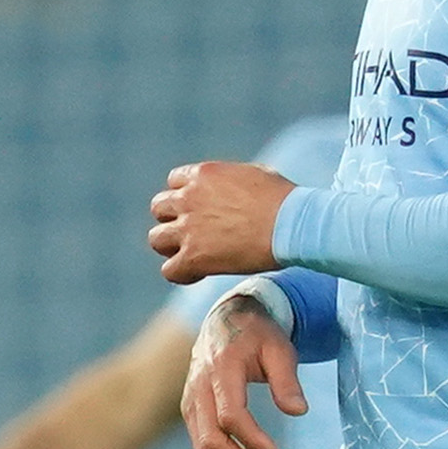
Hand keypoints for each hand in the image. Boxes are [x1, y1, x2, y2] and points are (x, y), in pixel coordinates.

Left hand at [148, 161, 291, 283]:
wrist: (290, 224)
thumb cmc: (283, 200)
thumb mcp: (255, 174)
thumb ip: (233, 179)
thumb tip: (238, 188)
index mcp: (203, 174)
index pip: (174, 181)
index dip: (185, 197)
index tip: (200, 210)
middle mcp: (189, 197)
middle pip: (159, 208)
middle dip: (173, 220)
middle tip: (192, 234)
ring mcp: (188, 227)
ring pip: (156, 239)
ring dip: (171, 247)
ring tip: (191, 255)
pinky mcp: (194, 256)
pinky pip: (169, 270)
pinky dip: (181, 274)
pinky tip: (199, 274)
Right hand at [180, 294, 305, 448]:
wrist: (226, 319)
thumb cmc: (257, 334)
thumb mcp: (280, 348)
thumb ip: (287, 380)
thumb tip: (298, 411)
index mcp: (222, 367)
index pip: (230, 416)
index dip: (252, 440)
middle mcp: (199, 385)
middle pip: (210, 440)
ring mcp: (190, 399)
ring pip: (202, 447)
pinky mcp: (190, 409)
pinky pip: (200, 442)